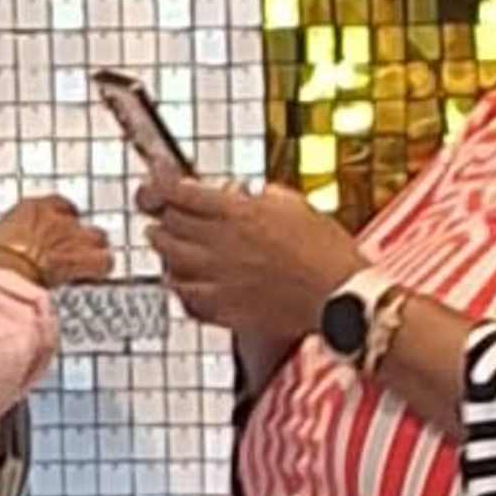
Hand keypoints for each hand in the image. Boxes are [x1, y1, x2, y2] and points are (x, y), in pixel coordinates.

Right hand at [0, 192, 112, 291]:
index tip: (56, 229)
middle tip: (70, 252)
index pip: (57, 204)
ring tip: (87, 264)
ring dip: (93, 250)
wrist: (5, 272)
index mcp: (32, 208)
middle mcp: (57, 218)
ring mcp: (73, 237)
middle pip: (79, 221)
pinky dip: (101, 268)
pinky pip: (105, 261)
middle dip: (77, 236)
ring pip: (98, 237)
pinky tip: (95, 275)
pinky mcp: (84, 259)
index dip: (60, 217)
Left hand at [145, 177, 362, 343]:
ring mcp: (220, 277)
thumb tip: (243, 194)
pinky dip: (178, 285)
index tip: (155, 188)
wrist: (339, 295)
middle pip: (170, 223)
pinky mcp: (224, 308)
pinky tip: (180, 281)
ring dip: (162, 247)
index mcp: (239, 212)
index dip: (161, 188)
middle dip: (161, 215)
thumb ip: (261, 196)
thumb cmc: (327, 252)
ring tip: (160, 240)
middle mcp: (222, 243)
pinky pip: (186, 295)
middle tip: (156, 213)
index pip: (181, 193)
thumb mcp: (295, 205)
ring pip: (171, 258)